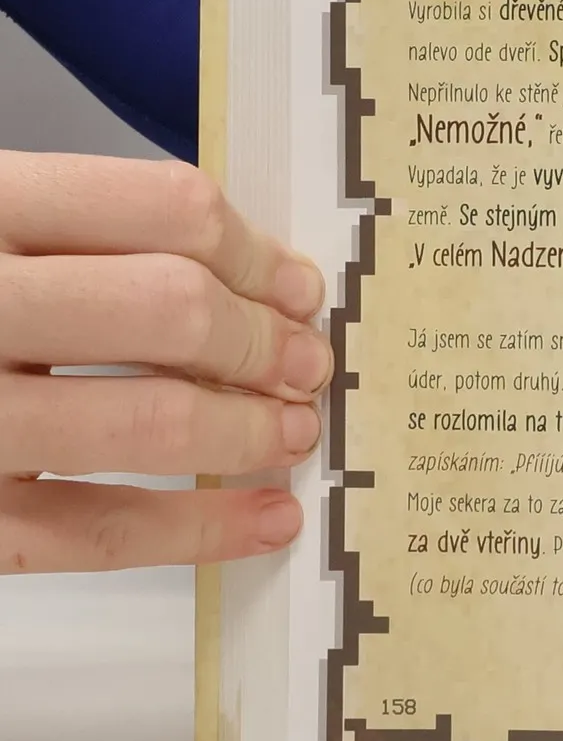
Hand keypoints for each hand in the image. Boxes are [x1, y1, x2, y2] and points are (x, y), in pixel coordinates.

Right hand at [1, 153, 330, 572]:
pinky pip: (94, 531)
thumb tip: (247, 280)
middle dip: (261, 344)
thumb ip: (80, 234)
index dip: (257, 253)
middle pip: (169, 309)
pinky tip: (263, 520)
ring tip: (290, 433)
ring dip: (246, 431)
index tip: (298, 289)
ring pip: (145, 423)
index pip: (163, 209)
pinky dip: (198, 529)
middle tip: (304, 365)